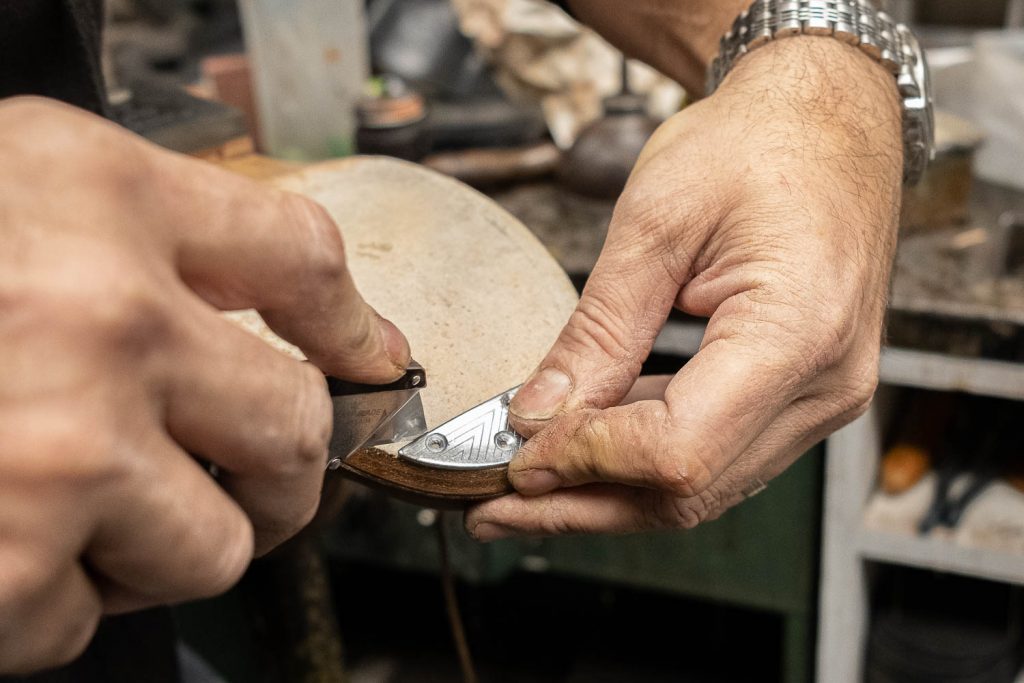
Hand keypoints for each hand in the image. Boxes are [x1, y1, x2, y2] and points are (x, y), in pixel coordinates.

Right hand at [0, 98, 409, 672]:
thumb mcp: (11, 191)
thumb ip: (145, 239)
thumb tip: (290, 318)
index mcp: (97, 198)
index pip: (299, 257)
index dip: (349, 322)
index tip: (369, 363)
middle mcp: (97, 320)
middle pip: (294, 427)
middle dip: (274, 469)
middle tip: (231, 473)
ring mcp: (56, 456)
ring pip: (214, 546)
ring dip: (159, 544)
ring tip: (60, 500)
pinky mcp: (2, 576)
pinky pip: (91, 624)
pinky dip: (48, 605)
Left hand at [467, 37, 901, 539]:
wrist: (827, 121)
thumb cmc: (754, 146)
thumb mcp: (655, 223)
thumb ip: (597, 331)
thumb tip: (537, 414)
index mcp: (797, 332)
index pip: (678, 448)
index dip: (586, 460)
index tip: (515, 453)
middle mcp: (825, 385)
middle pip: (690, 490)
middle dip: (582, 503)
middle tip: (493, 507)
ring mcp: (822, 397)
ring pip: (703, 488)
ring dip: (608, 494)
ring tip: (525, 488)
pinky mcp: (803, 395)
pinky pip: (718, 453)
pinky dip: (645, 462)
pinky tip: (585, 452)